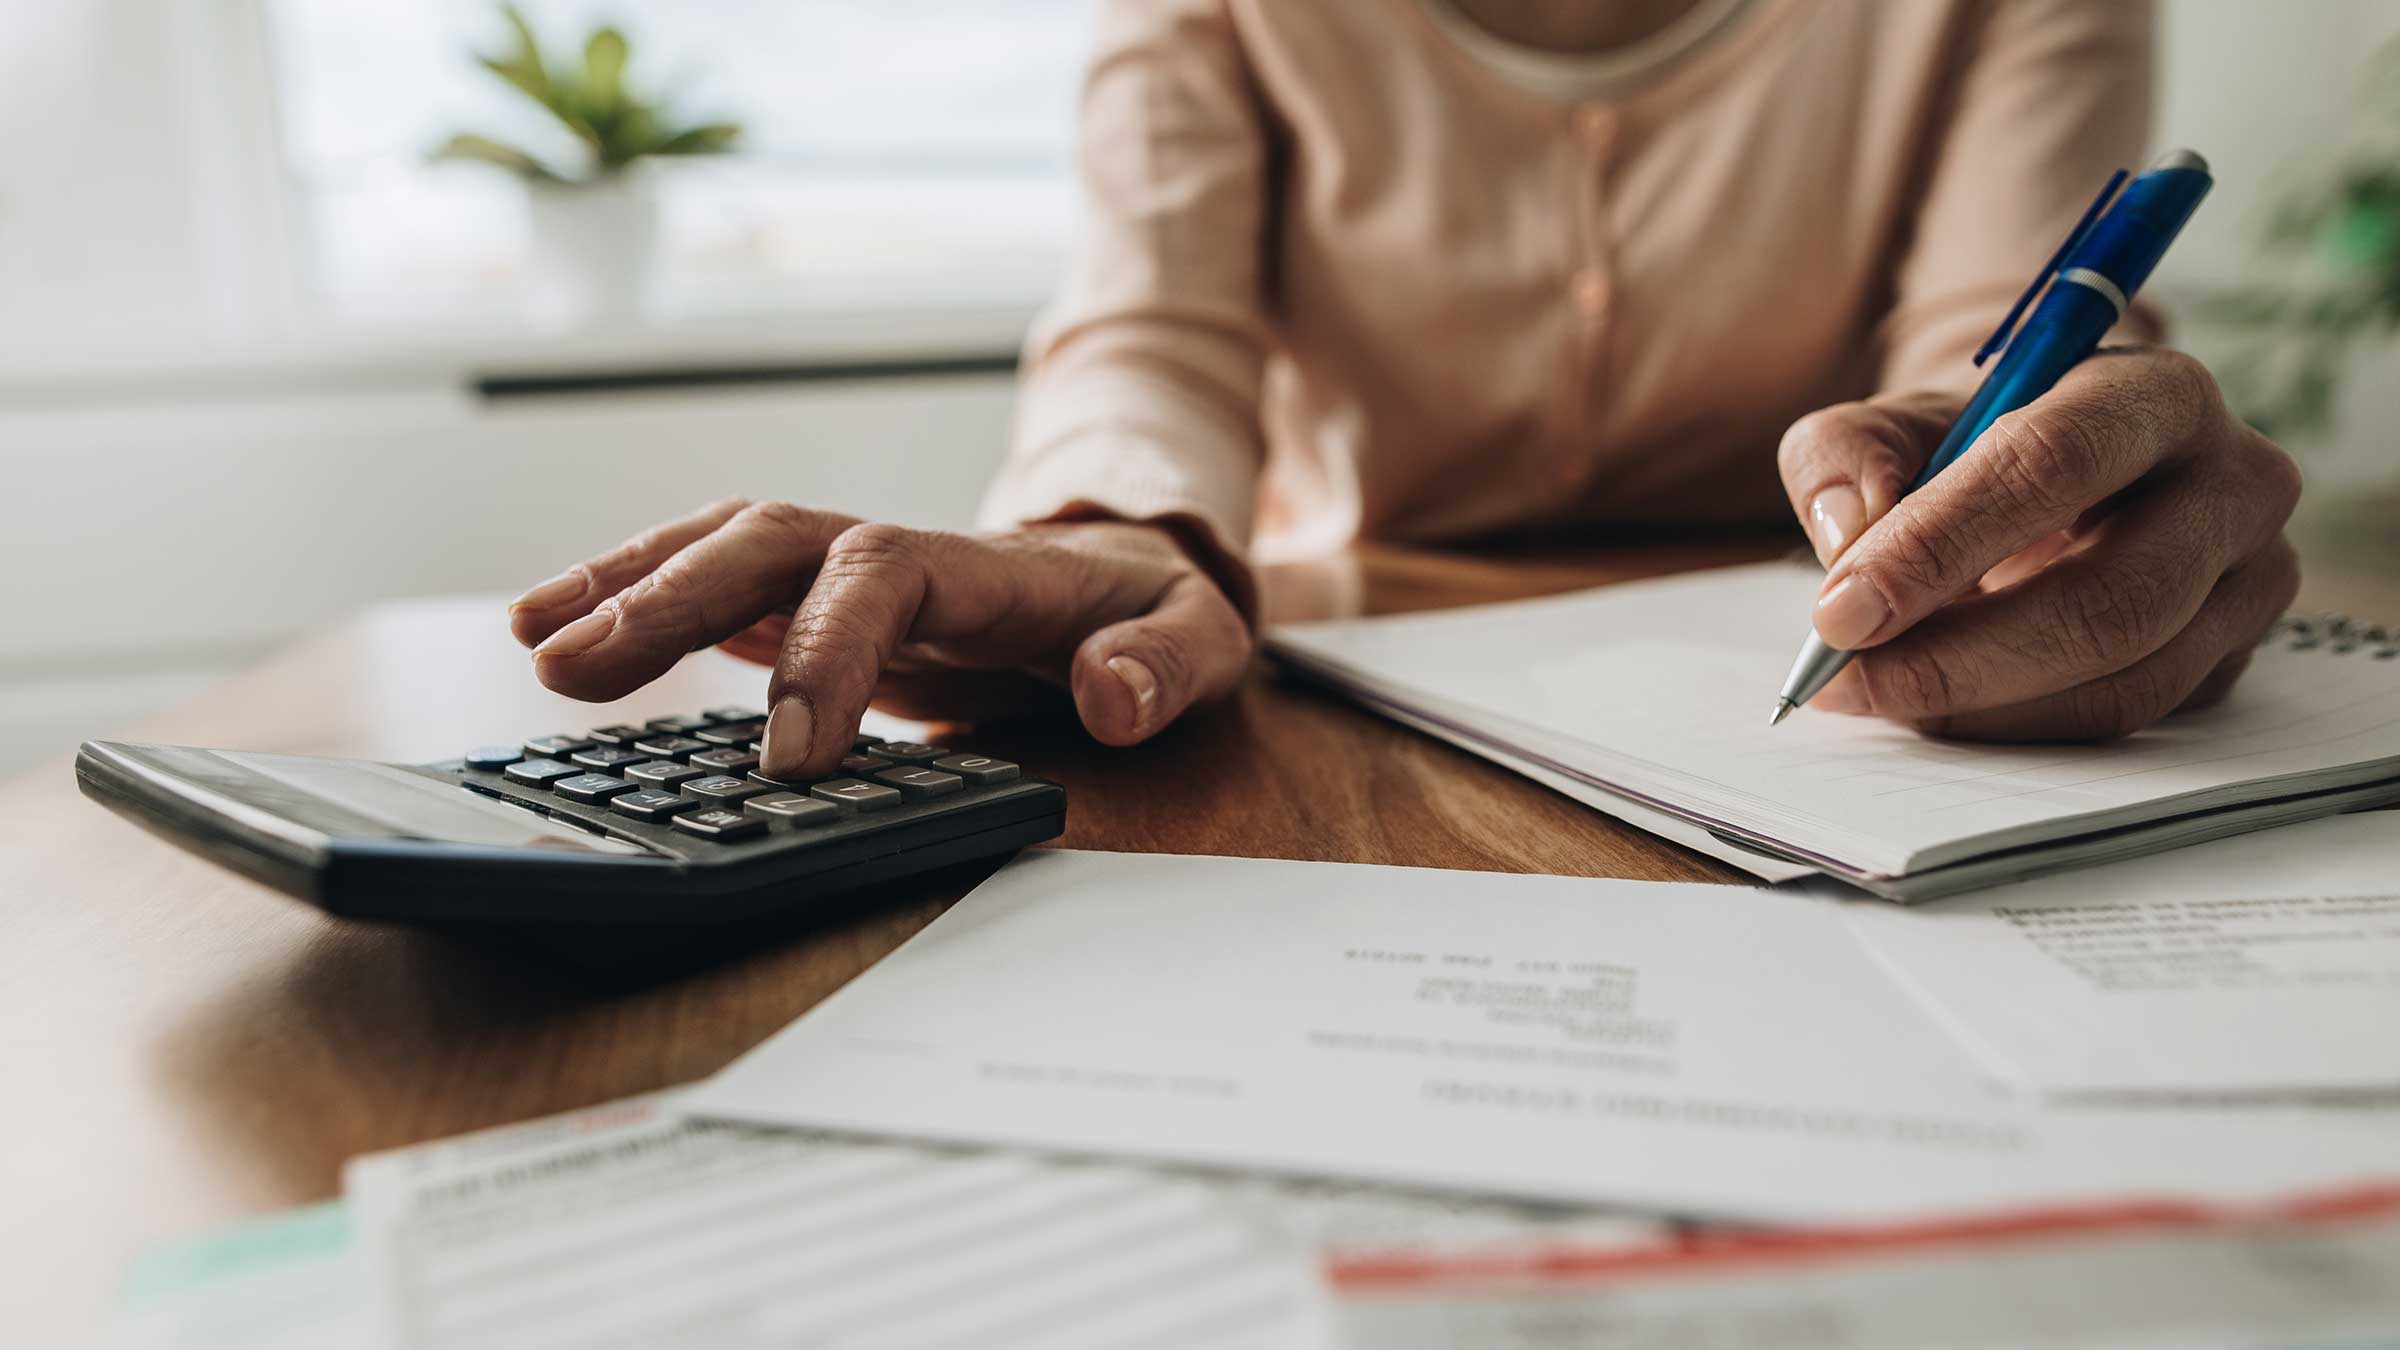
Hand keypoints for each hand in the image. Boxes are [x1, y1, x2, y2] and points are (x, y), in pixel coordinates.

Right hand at [507, 501, 1252, 777]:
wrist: (1130, 583)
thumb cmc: (1155, 617)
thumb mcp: (1203, 640)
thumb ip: (1166, 664)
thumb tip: (1113, 696)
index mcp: (984, 566)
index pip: (884, 578)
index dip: (828, 651)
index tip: (791, 755)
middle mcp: (896, 551)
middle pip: (768, 542)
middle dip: (670, 598)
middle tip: (574, 671)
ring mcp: (843, 569)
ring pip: (721, 547)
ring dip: (625, 583)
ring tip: (533, 640)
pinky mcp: (809, 597)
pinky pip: (710, 580)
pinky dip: (629, 592)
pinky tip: (551, 630)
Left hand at [1776, 347, 2301, 740]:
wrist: (2053, 477)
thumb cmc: (1970, 447)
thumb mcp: (1887, 425)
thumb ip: (1843, 460)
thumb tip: (1849, 538)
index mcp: (2155, 393)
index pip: (2054, 464)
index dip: (1939, 544)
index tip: (1840, 611)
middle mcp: (2233, 483)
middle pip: (2108, 598)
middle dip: (1955, 656)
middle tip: (1845, 679)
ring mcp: (2250, 579)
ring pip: (2122, 680)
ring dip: (1980, 708)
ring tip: (1876, 694)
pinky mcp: (2233, 656)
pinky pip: (2125, 718)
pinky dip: (2016, 727)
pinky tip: (1940, 709)